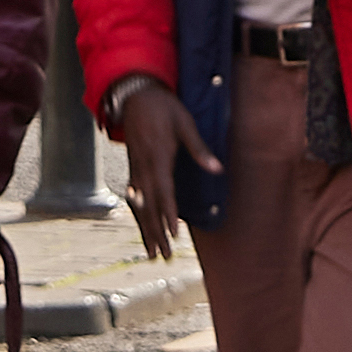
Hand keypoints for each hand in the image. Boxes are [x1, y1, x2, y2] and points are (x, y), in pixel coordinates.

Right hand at [105, 75, 194, 259]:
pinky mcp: (133, 168)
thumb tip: (218, 169)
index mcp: (158, 156)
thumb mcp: (185, 123)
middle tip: (165, 256)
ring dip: (147, 230)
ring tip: (154, 253)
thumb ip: (199, 148)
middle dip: (157, 232)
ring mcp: (136, 169)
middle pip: (150, 205)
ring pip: (140, 205)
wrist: (136, 95)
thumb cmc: (164, 108)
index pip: (164, 190)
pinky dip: (139, 216)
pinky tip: (143, 229)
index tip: (174, 232)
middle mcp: (144, 166)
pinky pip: (135, 197)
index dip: (168, 213)